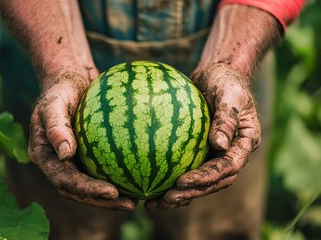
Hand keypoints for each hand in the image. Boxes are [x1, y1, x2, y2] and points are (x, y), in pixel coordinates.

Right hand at [28, 70, 135, 210]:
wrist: (70, 81)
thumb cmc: (60, 90)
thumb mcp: (53, 102)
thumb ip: (55, 126)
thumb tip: (65, 154)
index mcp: (46, 157)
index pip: (65, 181)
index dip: (87, 190)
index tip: (112, 192)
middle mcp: (59, 163)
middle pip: (79, 191)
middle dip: (102, 201)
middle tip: (129, 204)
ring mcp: (73, 161)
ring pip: (91, 184)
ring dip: (111, 196)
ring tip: (136, 200)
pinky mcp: (87, 154)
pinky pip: (103, 168)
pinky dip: (118, 175)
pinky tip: (139, 177)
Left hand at [145, 63, 260, 208]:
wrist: (219, 75)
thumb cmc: (226, 81)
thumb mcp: (229, 94)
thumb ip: (226, 119)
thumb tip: (220, 145)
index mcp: (245, 142)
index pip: (228, 167)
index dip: (206, 177)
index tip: (181, 182)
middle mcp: (232, 153)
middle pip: (214, 181)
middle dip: (192, 193)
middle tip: (167, 199)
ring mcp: (217, 154)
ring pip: (202, 181)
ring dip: (181, 194)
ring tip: (155, 203)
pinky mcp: (202, 151)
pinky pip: (189, 168)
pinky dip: (173, 180)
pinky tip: (154, 186)